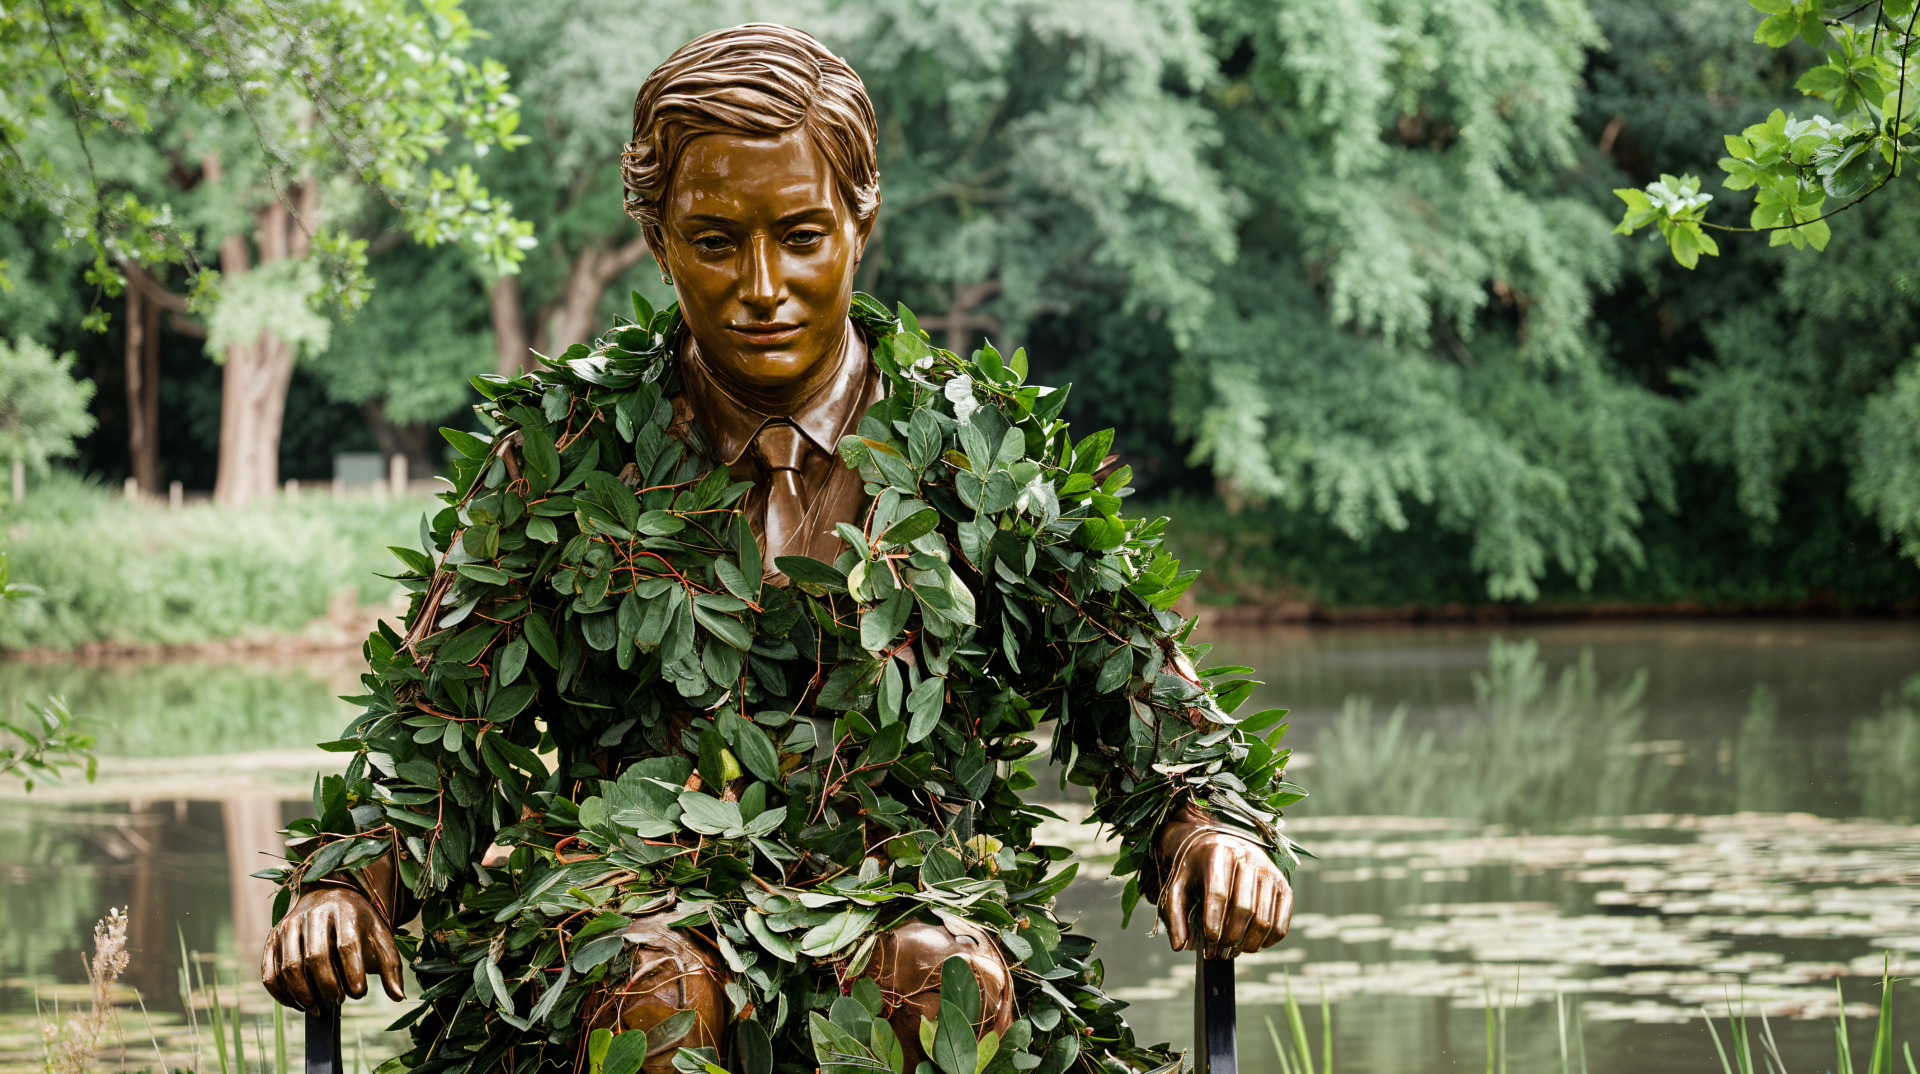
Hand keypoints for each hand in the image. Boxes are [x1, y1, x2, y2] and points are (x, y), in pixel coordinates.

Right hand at [260, 887, 404, 1009]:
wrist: (329, 895)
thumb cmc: (359, 921)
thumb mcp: (380, 935)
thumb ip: (390, 965)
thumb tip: (398, 997)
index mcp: (345, 910)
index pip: (346, 944)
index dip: (352, 971)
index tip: (358, 993)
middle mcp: (313, 914)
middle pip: (316, 957)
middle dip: (328, 985)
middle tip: (338, 1000)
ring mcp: (289, 925)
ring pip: (290, 966)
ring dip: (303, 993)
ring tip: (318, 1007)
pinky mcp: (273, 937)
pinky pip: (269, 970)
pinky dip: (280, 993)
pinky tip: (297, 1004)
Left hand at [1154, 805, 1292, 958]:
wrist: (1223, 845)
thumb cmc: (1198, 869)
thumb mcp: (1179, 885)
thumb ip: (1175, 914)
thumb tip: (1178, 946)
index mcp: (1219, 853)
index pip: (1218, 894)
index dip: (1213, 924)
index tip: (1207, 946)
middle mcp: (1248, 858)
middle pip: (1244, 909)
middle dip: (1230, 938)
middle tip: (1219, 953)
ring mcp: (1270, 872)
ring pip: (1264, 920)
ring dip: (1248, 944)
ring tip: (1233, 951)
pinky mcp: (1284, 886)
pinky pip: (1281, 923)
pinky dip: (1268, 941)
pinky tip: (1252, 944)